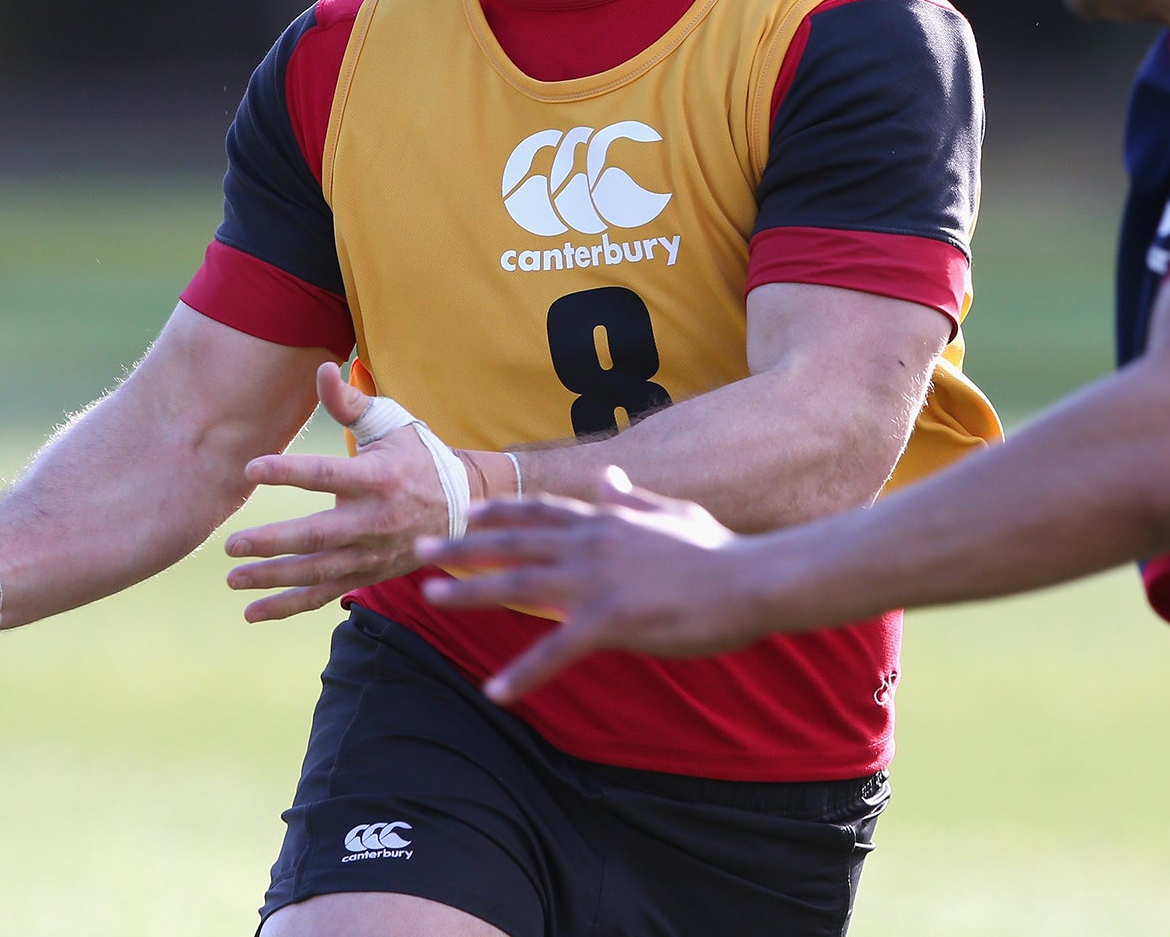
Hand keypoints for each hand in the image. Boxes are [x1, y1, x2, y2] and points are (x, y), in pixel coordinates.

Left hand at [225, 363, 461, 621]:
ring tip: (232, 577)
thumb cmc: (417, 455)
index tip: (250, 469)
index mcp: (380, 478)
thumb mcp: (391, 422)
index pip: (327, 475)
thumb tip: (322, 370)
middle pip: (317, 536)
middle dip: (272, 542)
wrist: (462, 505)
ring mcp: (372, 554)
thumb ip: (350, 402)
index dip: (288, 472)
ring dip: (272, 578)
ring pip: (317, 572)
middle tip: (231, 543)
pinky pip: (324, 595)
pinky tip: (252, 613)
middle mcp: (376, 521)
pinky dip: (288, 607)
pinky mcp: (367, 575)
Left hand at [418, 467, 768, 701]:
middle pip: (512, 541)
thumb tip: (608, 478)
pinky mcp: (612, 620)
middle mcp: (592, 542)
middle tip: (418, 548)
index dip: (497, 512)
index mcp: (605, 520)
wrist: (752, 578)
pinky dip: (524, 673)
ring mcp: (597, 580)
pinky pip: (556, 651)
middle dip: (461, 545)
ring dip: (470, 592)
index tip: (462, 512)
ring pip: (518, 584)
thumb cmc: (720, 549)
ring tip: (431, 598)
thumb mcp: (673, 513)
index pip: (538, 511)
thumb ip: (633, 499)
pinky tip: (496, 691)